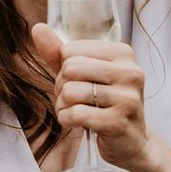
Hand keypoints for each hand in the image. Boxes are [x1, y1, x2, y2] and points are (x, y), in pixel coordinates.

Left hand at [32, 22, 154, 171]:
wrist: (132, 142)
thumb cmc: (103, 102)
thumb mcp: (82, 74)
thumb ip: (59, 52)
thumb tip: (38, 28)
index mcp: (122, 53)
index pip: (70, 50)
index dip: (64, 68)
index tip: (78, 81)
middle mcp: (130, 72)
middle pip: (70, 69)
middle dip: (62, 86)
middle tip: (74, 99)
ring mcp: (127, 98)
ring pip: (70, 92)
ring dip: (63, 105)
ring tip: (76, 111)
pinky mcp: (119, 122)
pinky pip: (75, 114)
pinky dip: (66, 120)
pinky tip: (77, 123)